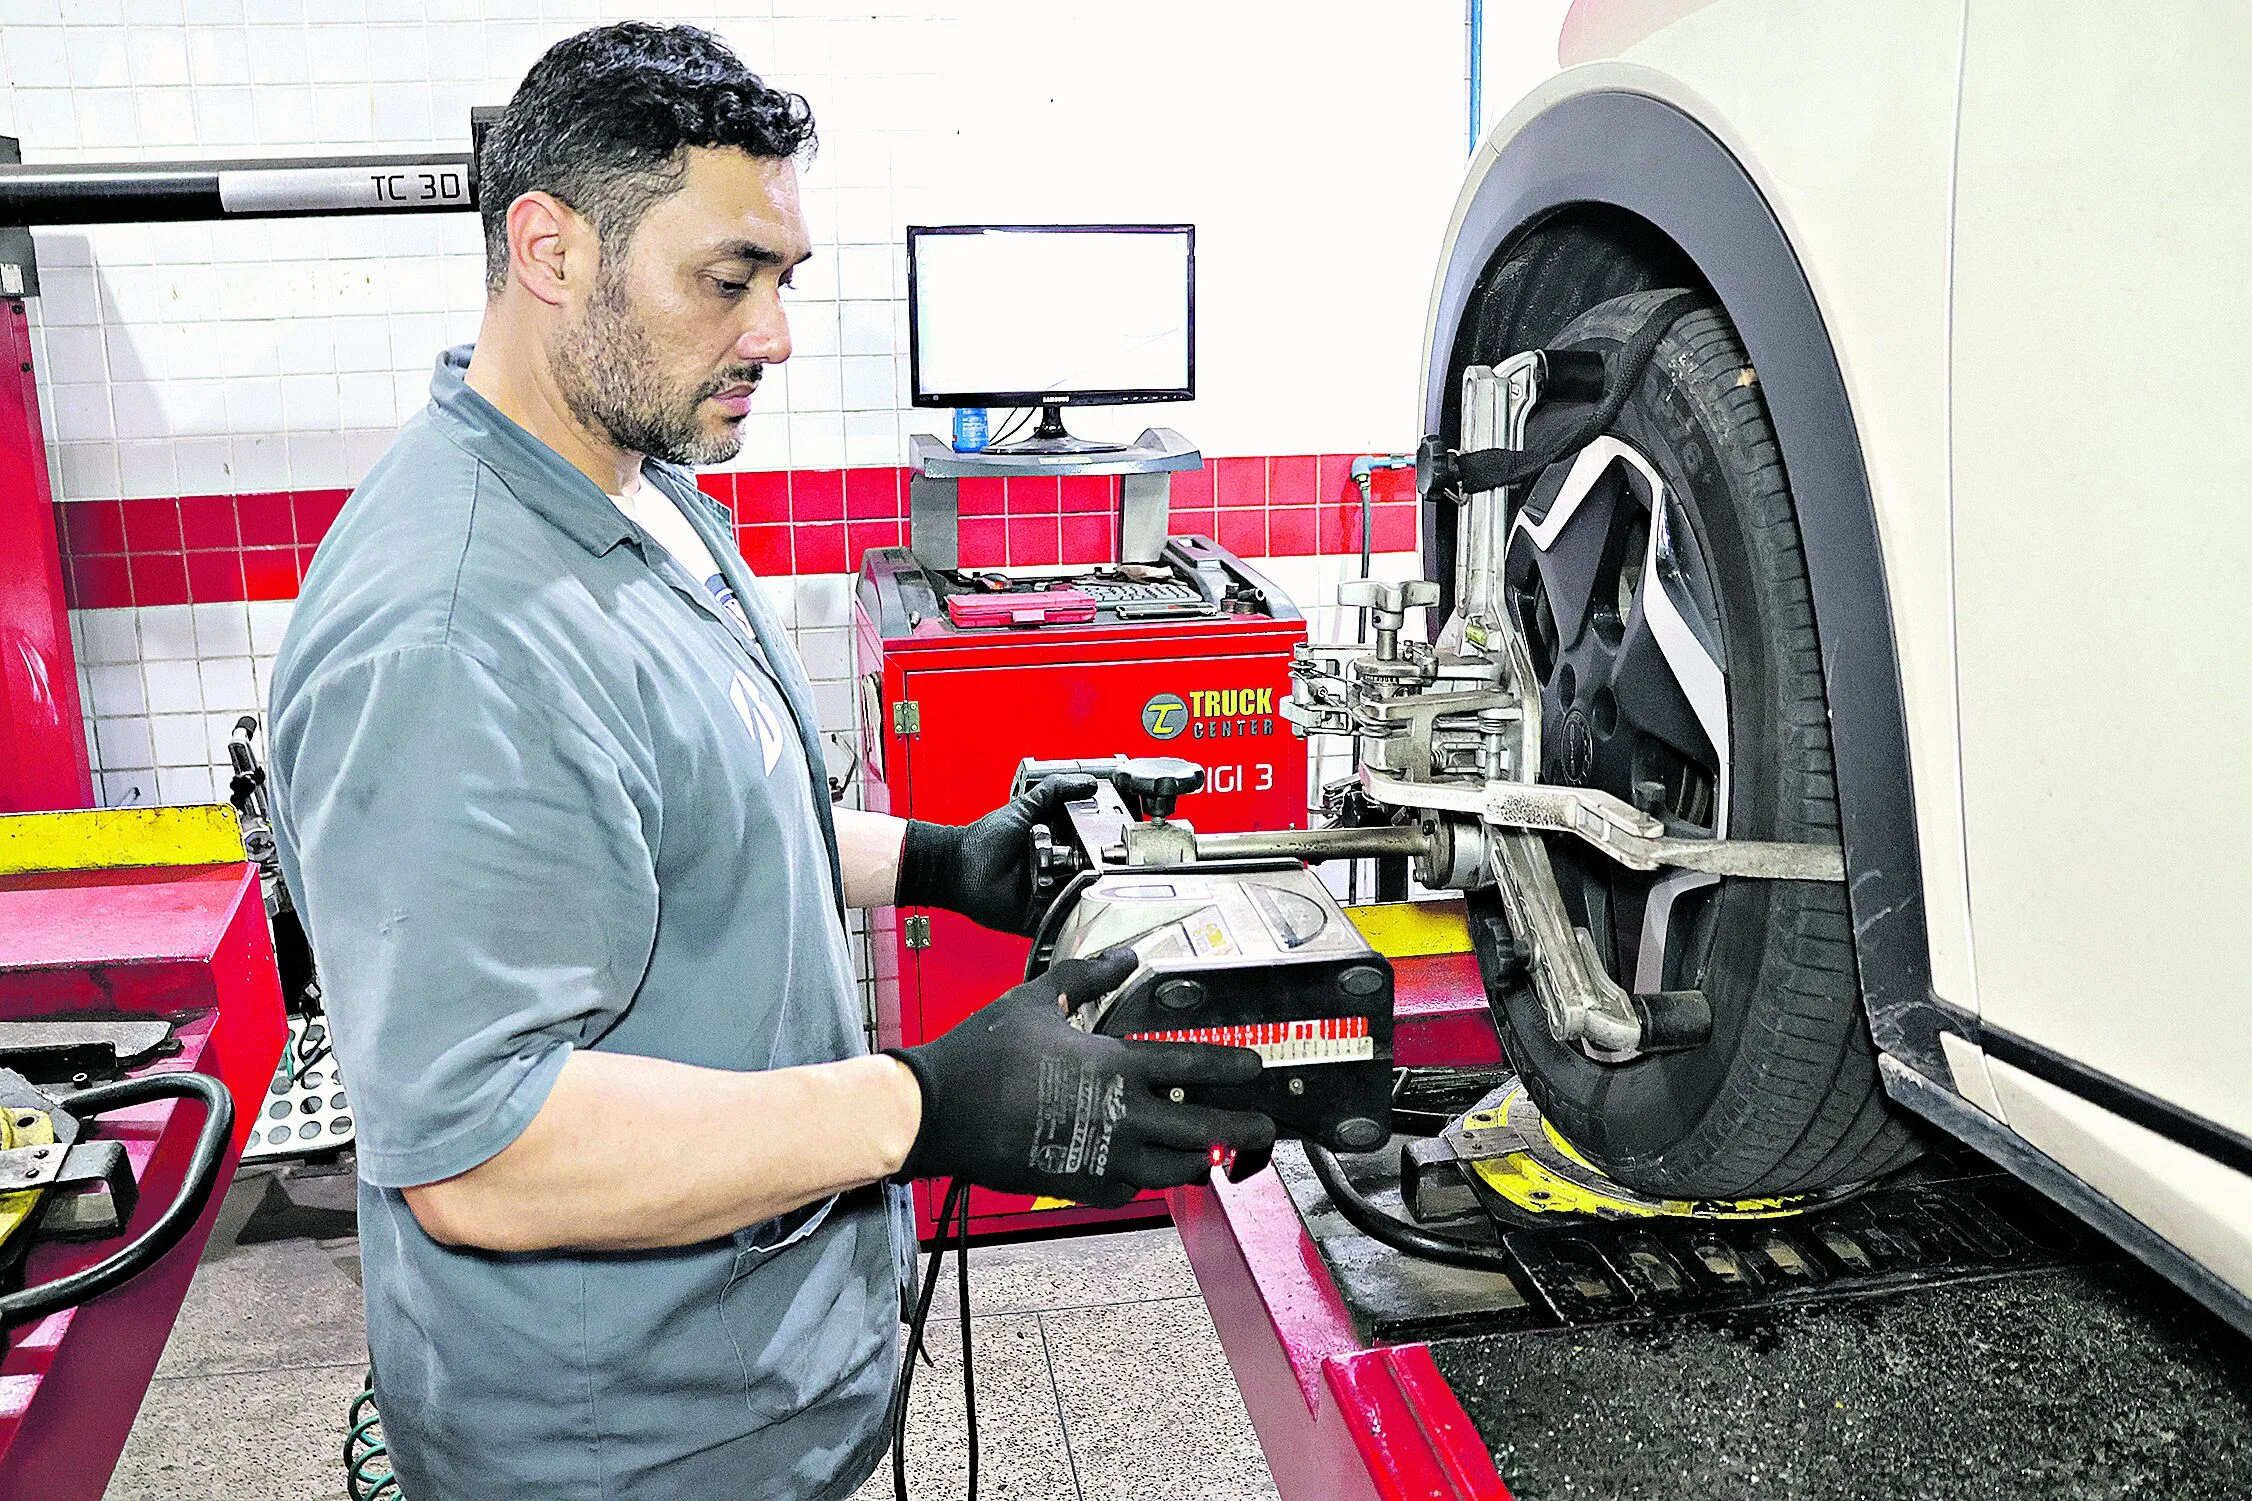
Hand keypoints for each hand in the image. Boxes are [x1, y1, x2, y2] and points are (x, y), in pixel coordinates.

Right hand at [885, 948, 1276, 1206]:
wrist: (940, 1111)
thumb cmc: (985, 1053)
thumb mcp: (1037, 998)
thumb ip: (1089, 977)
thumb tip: (1127, 956)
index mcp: (1114, 1065)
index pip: (1191, 1064)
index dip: (1229, 1066)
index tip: (1255, 1068)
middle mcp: (1120, 1116)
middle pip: (1200, 1127)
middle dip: (1240, 1128)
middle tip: (1265, 1128)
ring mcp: (1102, 1157)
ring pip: (1171, 1168)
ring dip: (1198, 1160)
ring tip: (1214, 1155)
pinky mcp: (1078, 1184)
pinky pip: (1127, 1191)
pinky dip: (1143, 1182)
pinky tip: (1145, 1173)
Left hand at [896, 774, 1095, 935]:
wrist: (959, 869)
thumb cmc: (984, 841)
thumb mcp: (1023, 807)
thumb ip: (1055, 790)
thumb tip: (1089, 783)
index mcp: (1059, 844)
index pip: (1092, 844)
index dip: (1098, 841)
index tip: (1103, 837)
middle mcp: (1059, 870)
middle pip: (1091, 871)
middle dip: (1090, 866)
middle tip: (1079, 858)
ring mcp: (1052, 894)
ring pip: (1081, 895)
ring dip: (1076, 886)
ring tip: (1058, 873)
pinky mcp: (1043, 916)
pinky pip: (1064, 918)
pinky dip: (1066, 911)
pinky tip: (1058, 895)